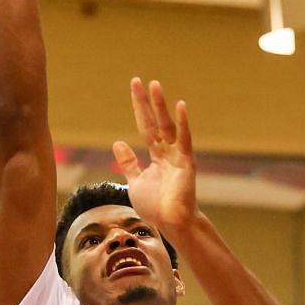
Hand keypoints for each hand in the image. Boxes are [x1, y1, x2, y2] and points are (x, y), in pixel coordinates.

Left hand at [112, 79, 197, 235]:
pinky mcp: (186, 162)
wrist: (172, 223)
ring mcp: (178, 155)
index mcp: (156, 156)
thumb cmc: (156, 206)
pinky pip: (184, 139)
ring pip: (167, 125)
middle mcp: (168, 151)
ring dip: (160, 106)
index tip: (134, 89)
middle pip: (154, 121)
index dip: (139, 109)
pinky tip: (180, 105)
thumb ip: (128, 162)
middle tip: (138, 81)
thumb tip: (118, 142)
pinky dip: (183, 122)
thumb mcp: (135, 181)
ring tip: (154, 85)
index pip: (145, 127)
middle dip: (146, 102)